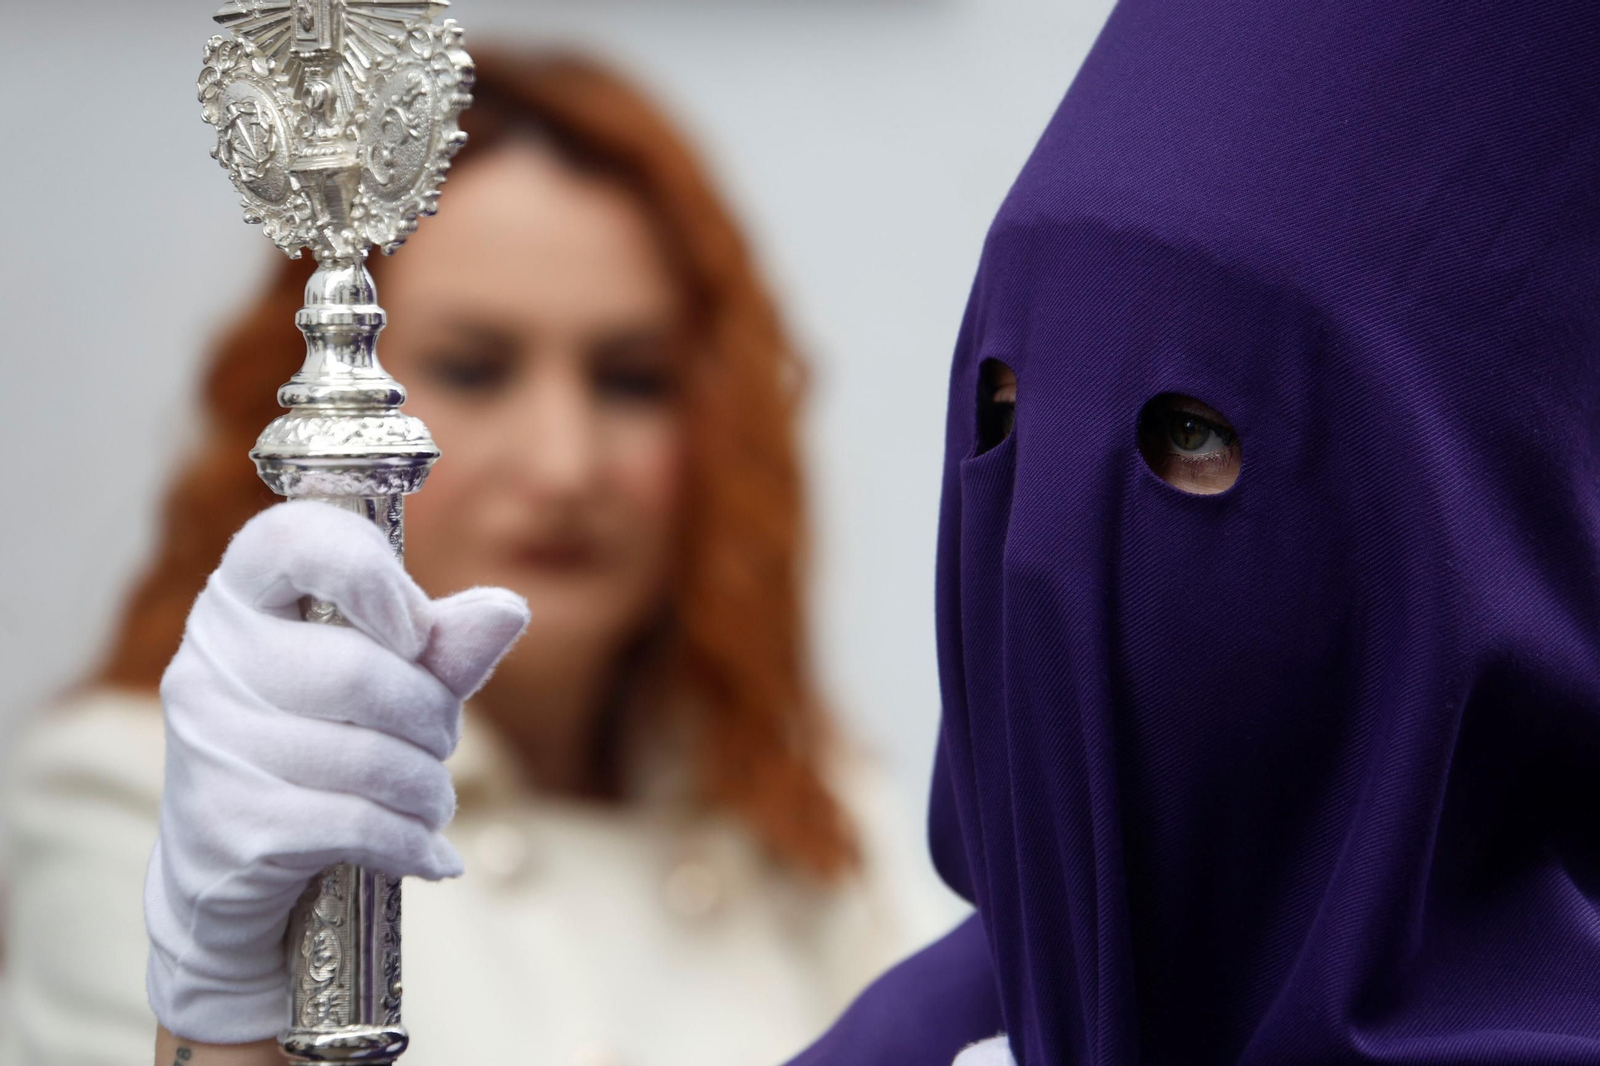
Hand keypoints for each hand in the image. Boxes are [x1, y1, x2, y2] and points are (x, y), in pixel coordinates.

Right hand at [144, 501, 528, 1043]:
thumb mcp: (386, 682)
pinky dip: (411, 841)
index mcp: (244, 596)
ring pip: (366, 756)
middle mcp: (211, 659)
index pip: (293, 538)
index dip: (368, 573)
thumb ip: (442, 645)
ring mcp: (210, 743)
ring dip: (427, 789)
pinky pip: (355, 823)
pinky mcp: (228, 825)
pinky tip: (429, 853)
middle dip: (432, 717)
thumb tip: (508, 609)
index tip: (414, 628)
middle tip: (441, 742)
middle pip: (358, 671)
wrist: (227, 865)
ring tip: (430, 801)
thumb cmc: (320, 744)